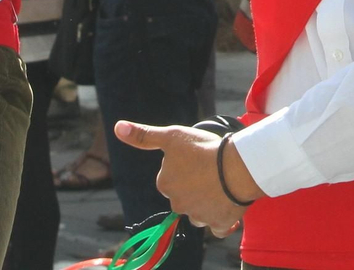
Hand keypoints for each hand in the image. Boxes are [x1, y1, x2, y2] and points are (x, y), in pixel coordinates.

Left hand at [112, 121, 262, 236]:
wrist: (236, 167)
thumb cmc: (203, 149)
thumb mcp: (172, 136)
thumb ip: (144, 136)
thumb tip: (117, 127)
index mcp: (165, 184)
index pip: (169, 179)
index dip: (183, 168)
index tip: (196, 160)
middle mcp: (178, 204)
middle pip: (183, 197)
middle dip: (193, 188)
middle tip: (210, 170)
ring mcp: (198, 216)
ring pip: (199, 212)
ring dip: (206, 203)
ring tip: (221, 184)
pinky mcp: (218, 224)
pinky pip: (217, 226)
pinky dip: (221, 219)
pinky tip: (227, 204)